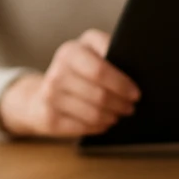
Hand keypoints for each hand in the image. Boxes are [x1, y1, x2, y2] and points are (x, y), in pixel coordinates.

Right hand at [0, 29, 139, 137]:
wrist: (41, 95)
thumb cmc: (77, 72)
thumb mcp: (91, 52)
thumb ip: (109, 51)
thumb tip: (137, 62)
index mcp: (71, 51)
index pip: (100, 71)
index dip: (121, 84)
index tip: (135, 93)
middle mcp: (57, 71)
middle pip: (99, 95)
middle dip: (120, 104)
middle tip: (130, 107)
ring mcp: (49, 95)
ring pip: (93, 114)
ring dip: (111, 117)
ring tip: (117, 114)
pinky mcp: (48, 116)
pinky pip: (83, 127)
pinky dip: (98, 127)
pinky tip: (103, 122)